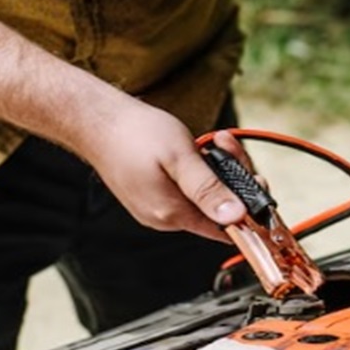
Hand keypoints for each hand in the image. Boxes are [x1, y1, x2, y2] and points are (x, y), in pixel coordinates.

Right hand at [77, 102, 250, 242]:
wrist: (93, 120)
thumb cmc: (133, 133)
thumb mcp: (180, 157)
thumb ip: (209, 189)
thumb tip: (237, 216)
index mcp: (172, 214)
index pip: (225, 229)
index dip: (247, 208)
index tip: (256, 181)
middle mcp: (165, 218)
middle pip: (218, 209)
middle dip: (232, 176)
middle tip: (227, 143)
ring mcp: (158, 208)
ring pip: (205, 195)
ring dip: (217, 168)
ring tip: (215, 139)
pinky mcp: (154, 194)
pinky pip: (188, 188)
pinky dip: (199, 169)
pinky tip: (195, 149)